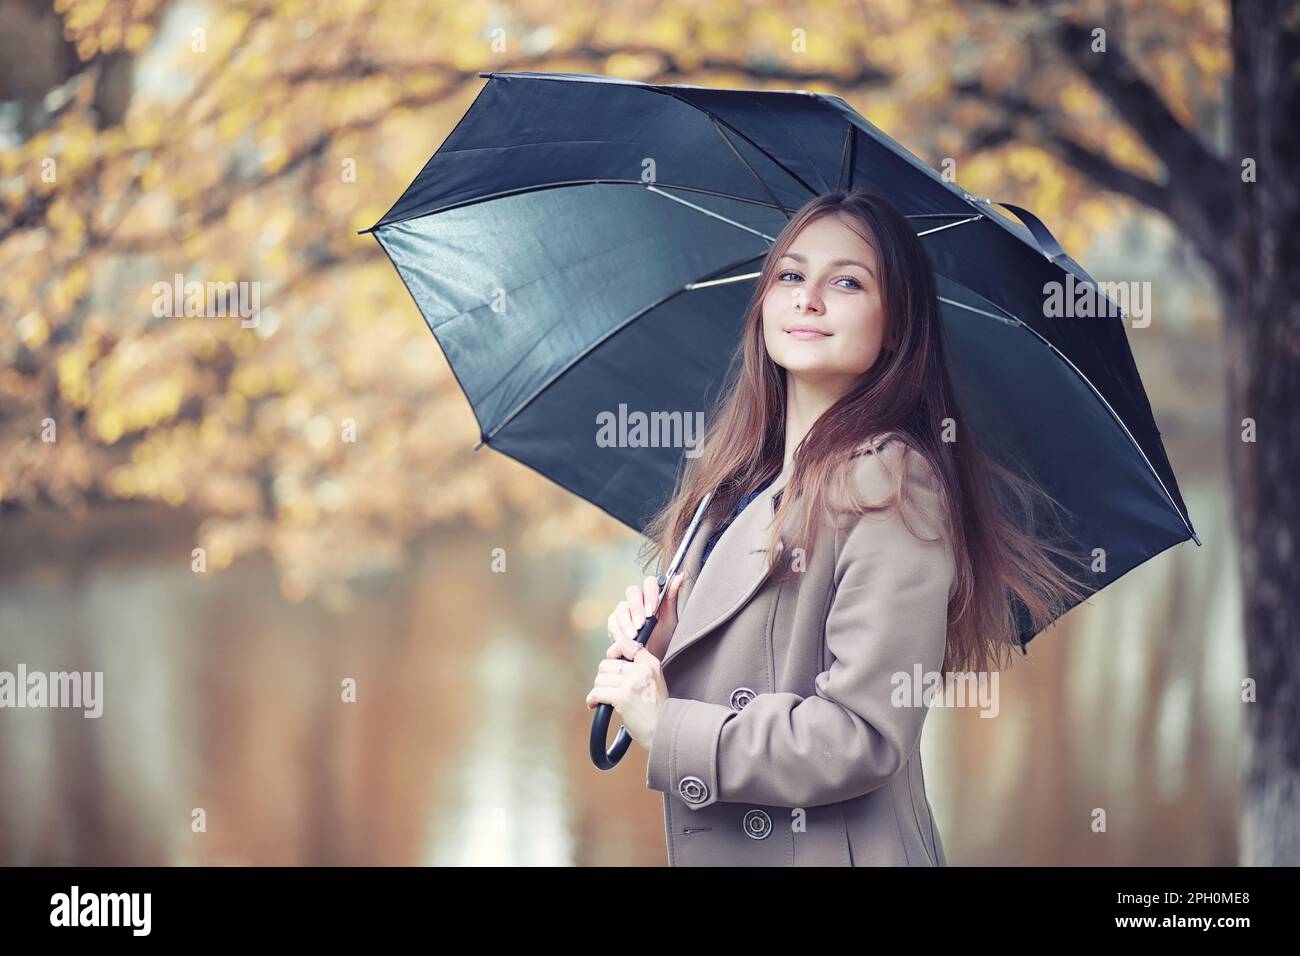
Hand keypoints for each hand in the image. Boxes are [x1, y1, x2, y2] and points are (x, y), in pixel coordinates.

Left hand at [586, 637, 669, 751]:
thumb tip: (615, 657)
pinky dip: (592, 700)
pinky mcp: (623, 697)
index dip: (612, 652)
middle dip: (603, 678)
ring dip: (598, 690)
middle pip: (606, 664)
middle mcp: (642, 670)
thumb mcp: (655, 680)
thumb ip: (639, 667)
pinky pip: (597, 693)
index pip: (625, 644)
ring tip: (604, 698)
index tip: (610, 661)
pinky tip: (595, 704)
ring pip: (600, 679)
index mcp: (650, 664)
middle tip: (608, 688)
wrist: (663, 730)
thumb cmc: (657, 711)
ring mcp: (632, 683)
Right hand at [606, 573, 684, 659]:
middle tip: (641, 625)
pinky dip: (619, 631)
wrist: (653, 658)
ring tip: (634, 637)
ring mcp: (624, 610)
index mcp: (652, 595)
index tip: (652, 610)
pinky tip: (625, 640)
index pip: (649, 583)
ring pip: (621, 608)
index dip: (650, 594)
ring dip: (627, 623)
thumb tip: (680, 576)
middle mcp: (637, 600)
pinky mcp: (614, 623)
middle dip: (637, 609)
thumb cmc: (664, 637)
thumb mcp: (671, 620)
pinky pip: (613, 622)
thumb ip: (672, 597)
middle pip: (632, 592)